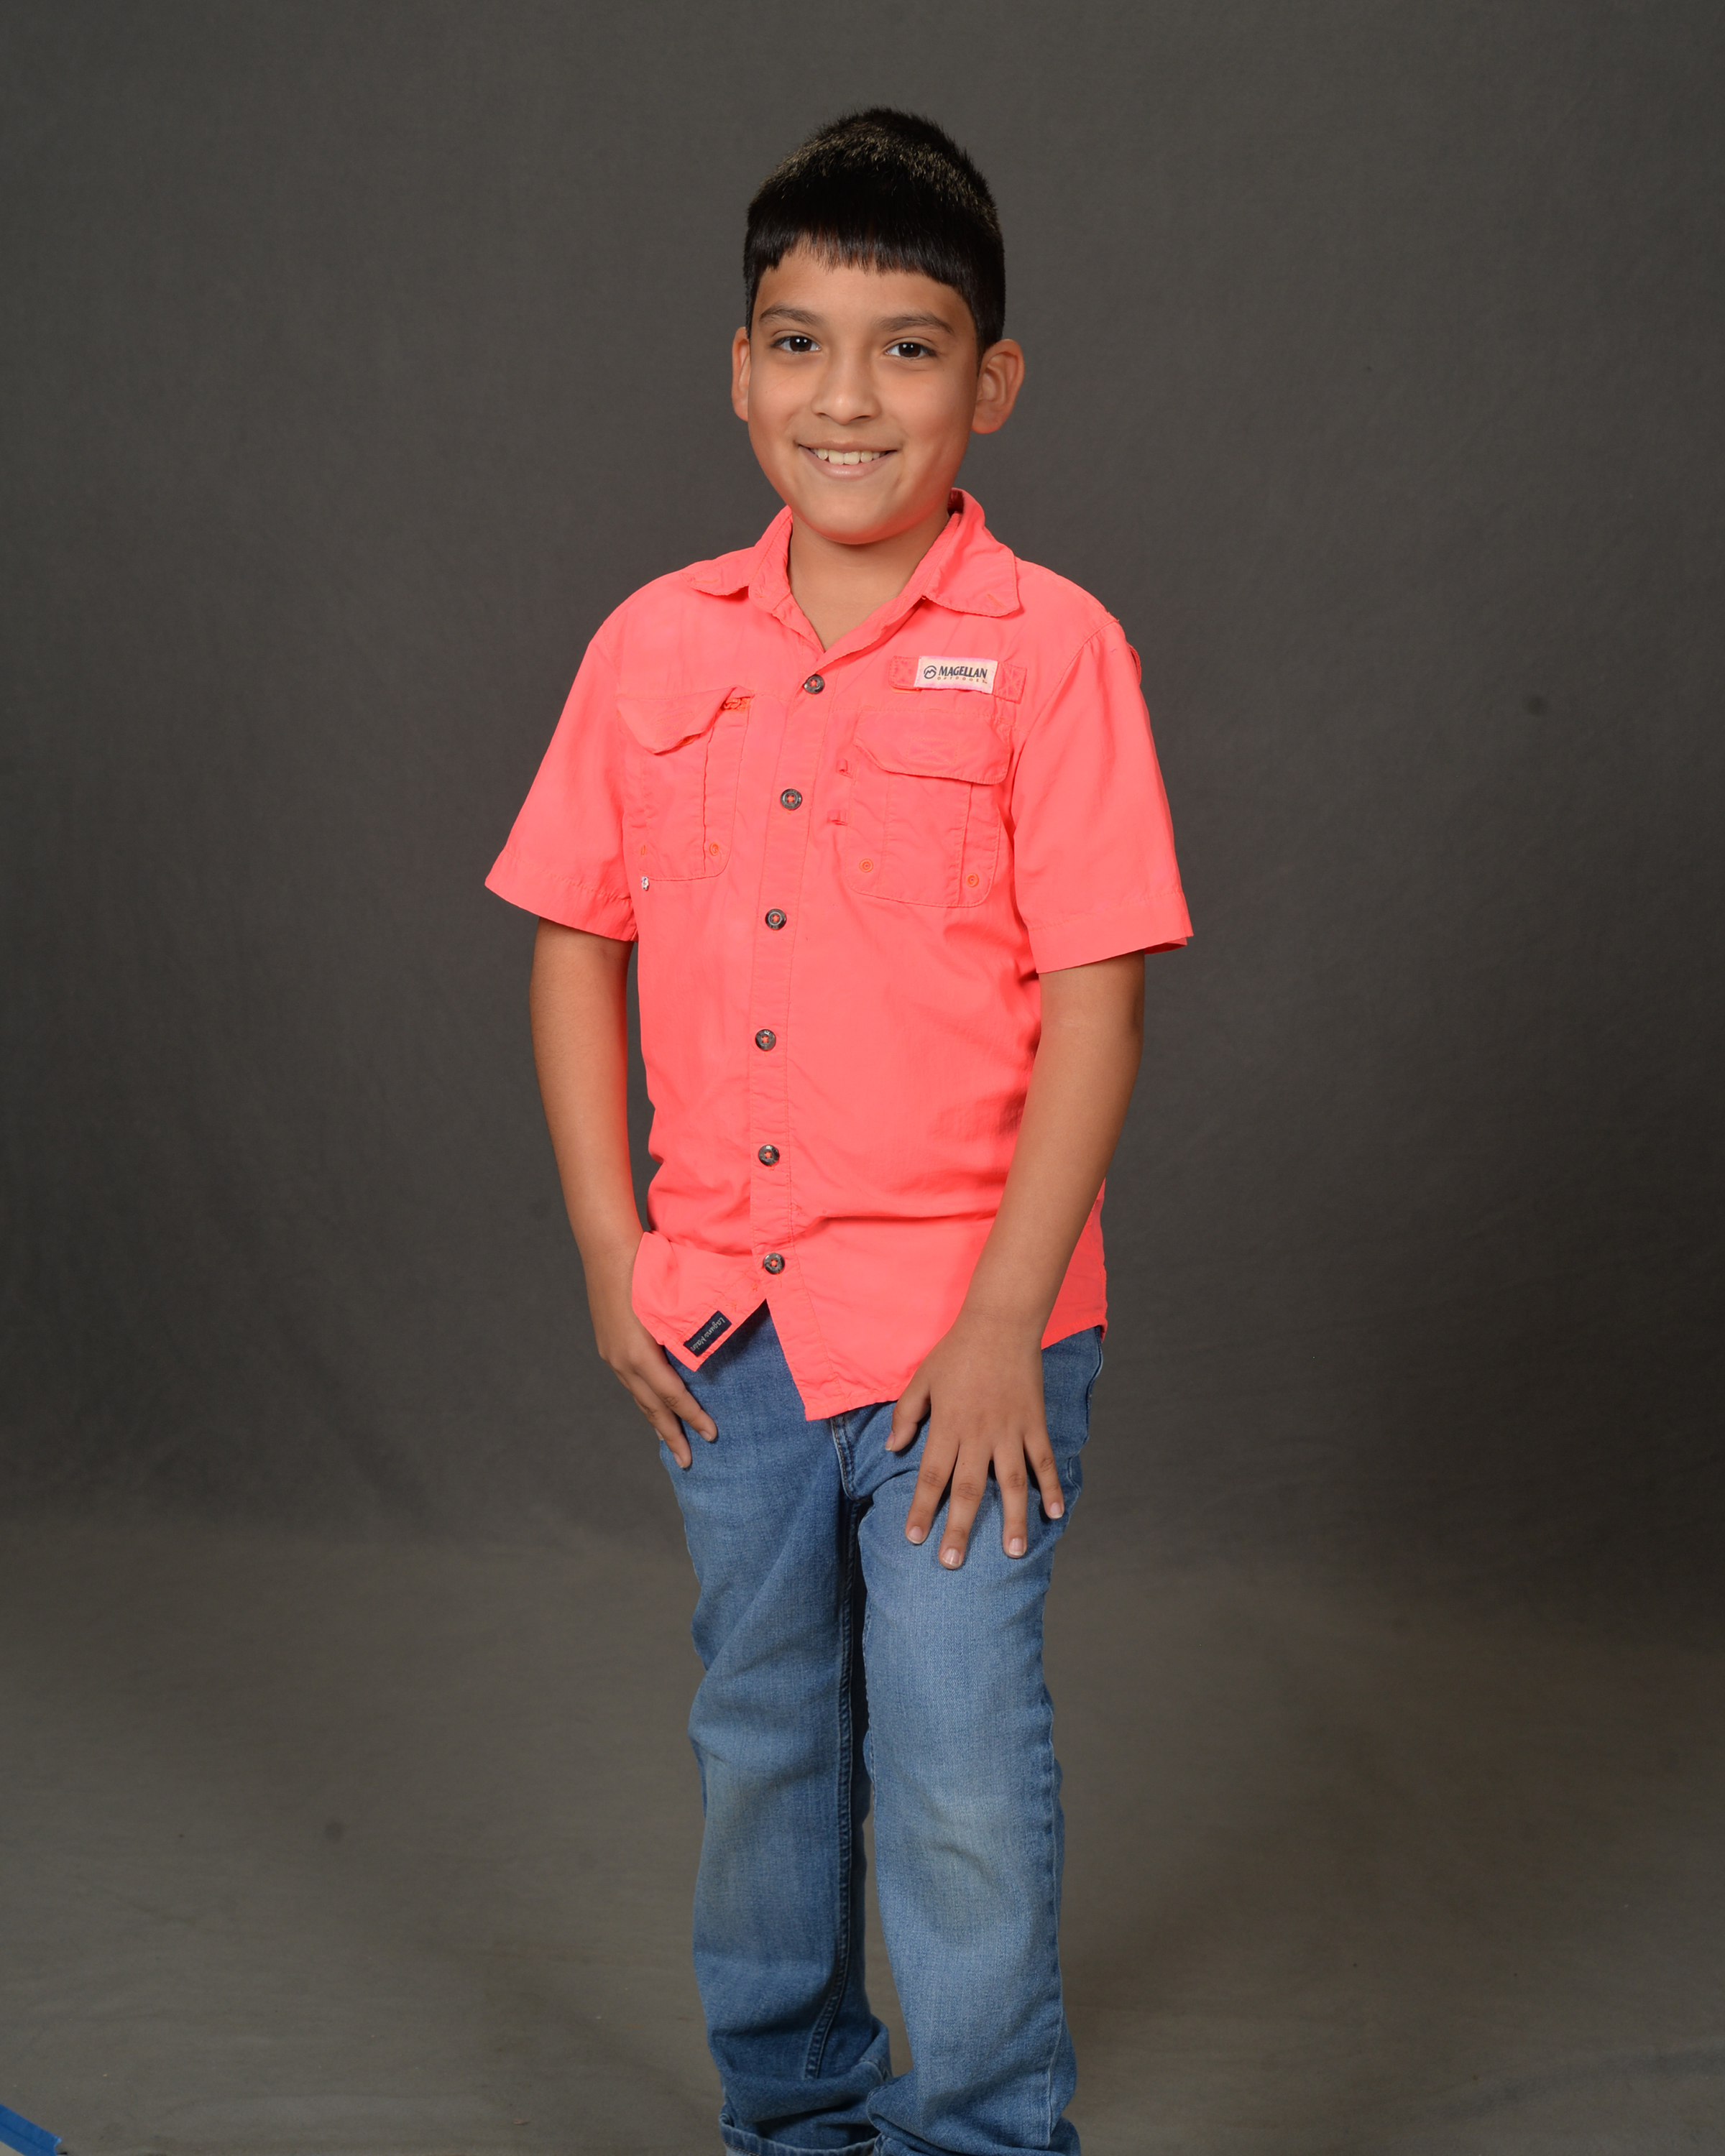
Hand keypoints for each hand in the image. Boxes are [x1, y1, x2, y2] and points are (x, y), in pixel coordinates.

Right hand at [585, 1240, 716, 1467]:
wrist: (607, 1250)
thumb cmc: (645, 1269)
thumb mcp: (670, 1306)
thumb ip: (687, 1336)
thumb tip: (708, 1362)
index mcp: (639, 1354)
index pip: (673, 1396)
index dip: (694, 1417)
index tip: (713, 1435)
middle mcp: (621, 1360)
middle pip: (651, 1407)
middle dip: (671, 1435)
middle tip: (689, 1462)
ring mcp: (612, 1354)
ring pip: (638, 1396)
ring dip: (656, 1420)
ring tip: (670, 1440)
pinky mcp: (608, 1345)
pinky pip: (630, 1381)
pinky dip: (644, 1398)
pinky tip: (652, 1403)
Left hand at [887, 1310, 1064, 1566]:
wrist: (1000, 1323)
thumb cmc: (957, 1352)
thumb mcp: (922, 1379)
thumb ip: (906, 1415)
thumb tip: (892, 1449)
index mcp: (947, 1425)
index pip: (931, 1475)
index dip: (921, 1508)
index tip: (913, 1538)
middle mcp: (978, 1434)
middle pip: (967, 1489)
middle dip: (959, 1527)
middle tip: (952, 1562)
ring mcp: (1010, 1430)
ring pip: (1010, 1483)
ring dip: (1011, 1518)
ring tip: (1011, 1551)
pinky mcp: (1034, 1422)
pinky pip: (1043, 1460)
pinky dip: (1049, 1487)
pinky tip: (1053, 1514)